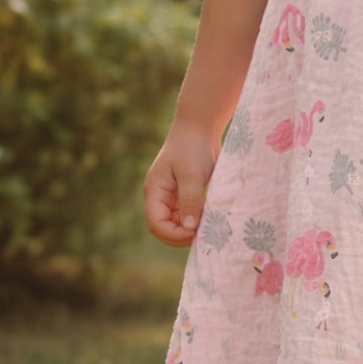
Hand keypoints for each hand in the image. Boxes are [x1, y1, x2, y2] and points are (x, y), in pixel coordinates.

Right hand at [143, 123, 219, 247]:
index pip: (156, 223)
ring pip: (175, 222)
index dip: (173, 233)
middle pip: (163, 226)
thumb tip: (189, 227)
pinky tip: (208, 219)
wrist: (199, 128)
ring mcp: (170, 196)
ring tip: (207, 229)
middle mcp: (159, 196)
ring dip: (188, 229)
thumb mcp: (191, 175)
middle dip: (180, 235)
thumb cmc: (192, 148)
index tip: (194, 232)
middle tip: (202, 236)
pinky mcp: (183, 193)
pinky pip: (185, 214)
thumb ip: (189, 201)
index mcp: (154, 191)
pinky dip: (194, 220)